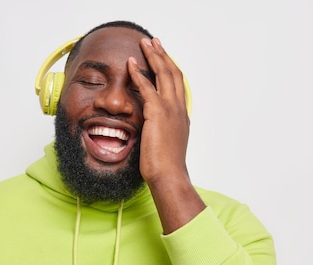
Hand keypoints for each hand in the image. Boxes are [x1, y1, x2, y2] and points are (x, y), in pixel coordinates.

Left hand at [128, 37, 190, 185]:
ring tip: (144, 43)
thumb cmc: (166, 167)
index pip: (178, 86)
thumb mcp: (167, 145)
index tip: (164, 58)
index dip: (171, 69)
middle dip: (163, 55)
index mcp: (182, 116)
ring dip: (153, 56)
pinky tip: (131, 63)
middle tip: (155, 42)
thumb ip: (163, 133)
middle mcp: (179, 108)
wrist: (169, 175)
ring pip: (163, 74)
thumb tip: (156, 133)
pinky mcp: (157, 113)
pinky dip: (139, 73)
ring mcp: (170, 109)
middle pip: (173, 73)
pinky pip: (147, 87)